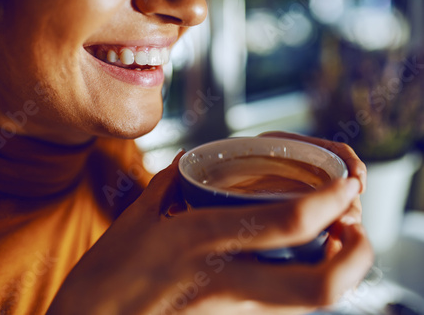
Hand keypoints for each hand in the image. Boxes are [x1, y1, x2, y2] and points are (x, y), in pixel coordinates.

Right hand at [48, 148, 372, 314]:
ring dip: (338, 270)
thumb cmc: (104, 277)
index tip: (346, 183)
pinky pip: (282, 309)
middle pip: (320, 285)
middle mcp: (224, 281)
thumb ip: (169, 185)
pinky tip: (296, 263)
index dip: (331, 201)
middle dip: (357, 256)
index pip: (287, 222)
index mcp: (198, 241)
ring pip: (308, 302)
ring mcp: (230, 311)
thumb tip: (192, 161)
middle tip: (355, 227)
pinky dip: (304, 283)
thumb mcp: (135, 220)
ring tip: (336, 240)